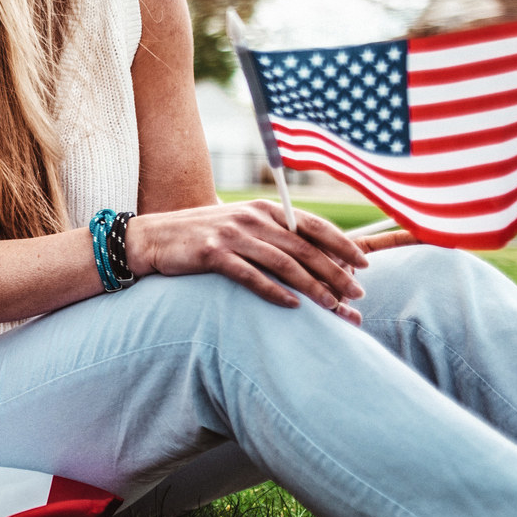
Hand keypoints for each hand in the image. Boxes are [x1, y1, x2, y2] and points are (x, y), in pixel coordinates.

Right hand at [125, 201, 368, 321]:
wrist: (152, 238)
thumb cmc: (202, 236)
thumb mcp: (241, 226)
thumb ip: (274, 235)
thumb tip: (315, 256)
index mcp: (265, 209)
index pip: (314, 225)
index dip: (343, 245)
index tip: (365, 265)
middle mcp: (252, 218)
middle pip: (305, 248)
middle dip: (336, 273)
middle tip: (358, 294)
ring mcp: (232, 235)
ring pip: (285, 263)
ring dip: (313, 287)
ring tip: (334, 307)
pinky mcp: (213, 254)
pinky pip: (251, 276)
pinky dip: (275, 292)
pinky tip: (293, 307)